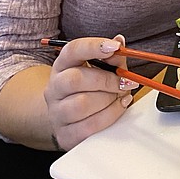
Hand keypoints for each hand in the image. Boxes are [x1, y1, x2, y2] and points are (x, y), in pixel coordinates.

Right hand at [43, 33, 134, 149]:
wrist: (69, 116)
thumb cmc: (89, 87)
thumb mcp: (101, 68)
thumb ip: (112, 57)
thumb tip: (120, 43)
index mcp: (63, 64)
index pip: (72, 50)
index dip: (94, 46)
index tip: (115, 47)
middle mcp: (55, 87)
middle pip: (75, 80)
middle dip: (106, 80)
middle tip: (124, 82)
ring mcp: (56, 112)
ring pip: (81, 105)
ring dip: (108, 99)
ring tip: (119, 96)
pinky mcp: (64, 134)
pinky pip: (88, 127)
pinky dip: (110, 116)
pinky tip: (118, 107)